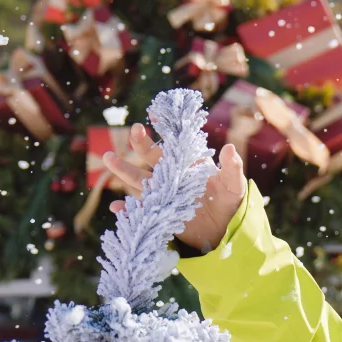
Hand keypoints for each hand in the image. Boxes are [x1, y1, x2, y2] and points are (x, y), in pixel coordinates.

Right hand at [104, 123, 246, 252]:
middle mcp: (171, 175)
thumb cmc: (229, 201)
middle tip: (135, 130)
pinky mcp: (160, 213)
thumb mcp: (233, 185)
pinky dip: (128, 211)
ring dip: (124, 170)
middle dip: (142, 143)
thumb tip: (230, 148)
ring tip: (108, 157)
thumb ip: (232, 167)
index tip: (156, 112)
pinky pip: (140, 211)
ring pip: (139, 180)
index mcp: (188, 163)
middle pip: (152, 157)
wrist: (224, 228)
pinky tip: (116, 208)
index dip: (165, 127)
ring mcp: (163, 194)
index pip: (174, 142)